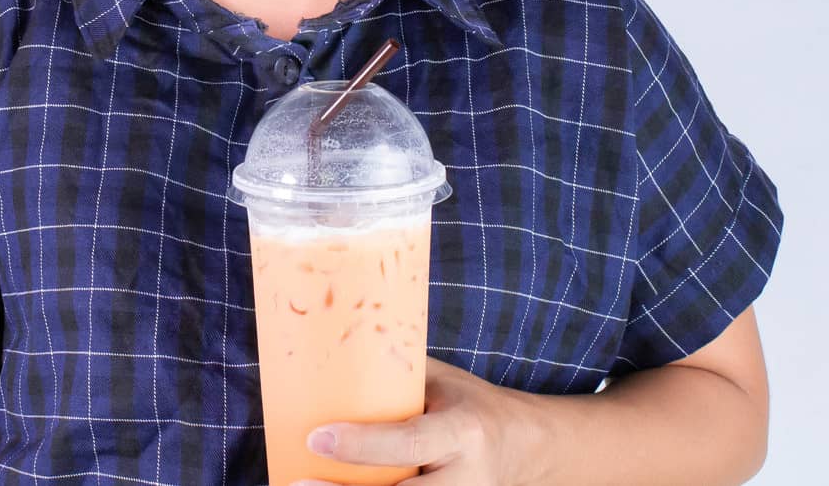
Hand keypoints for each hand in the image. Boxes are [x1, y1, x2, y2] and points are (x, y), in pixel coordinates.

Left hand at [291, 354, 555, 484]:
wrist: (530, 448)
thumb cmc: (474, 406)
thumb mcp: (445, 385)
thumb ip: (397, 378)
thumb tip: (334, 356)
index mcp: (464, 431)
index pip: (408, 443)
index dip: (361, 445)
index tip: (317, 437)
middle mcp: (465, 477)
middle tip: (298, 483)